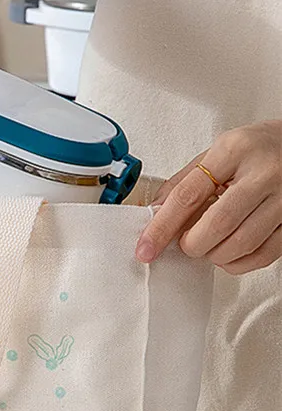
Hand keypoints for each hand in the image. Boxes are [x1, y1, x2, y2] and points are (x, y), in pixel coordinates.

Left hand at [135, 121, 281, 273]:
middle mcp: (263, 172)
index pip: (188, 195)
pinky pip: (264, 255)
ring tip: (210, 245)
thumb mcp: (219, 151)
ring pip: (241, 244)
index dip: (162, 227)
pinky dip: (239, 263)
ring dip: (216, 255)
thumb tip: (156, 213)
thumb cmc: (259, 147)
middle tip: (187, 243)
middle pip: (217, 224)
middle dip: (193, 244)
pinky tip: (231, 252)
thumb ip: (186, 181)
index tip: (147, 247)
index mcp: (235, 150)